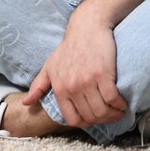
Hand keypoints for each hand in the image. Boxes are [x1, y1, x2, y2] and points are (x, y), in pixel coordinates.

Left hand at [21, 12, 125, 128]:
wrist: (86, 27)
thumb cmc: (69, 47)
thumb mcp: (50, 66)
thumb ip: (38, 86)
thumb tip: (26, 103)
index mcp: (60, 88)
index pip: (72, 119)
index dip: (86, 123)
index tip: (94, 118)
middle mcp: (72, 86)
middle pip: (91, 117)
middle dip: (103, 120)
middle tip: (111, 115)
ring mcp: (87, 81)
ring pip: (102, 111)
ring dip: (114, 114)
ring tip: (118, 110)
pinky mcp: (103, 74)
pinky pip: (113, 98)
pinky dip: (120, 104)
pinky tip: (122, 102)